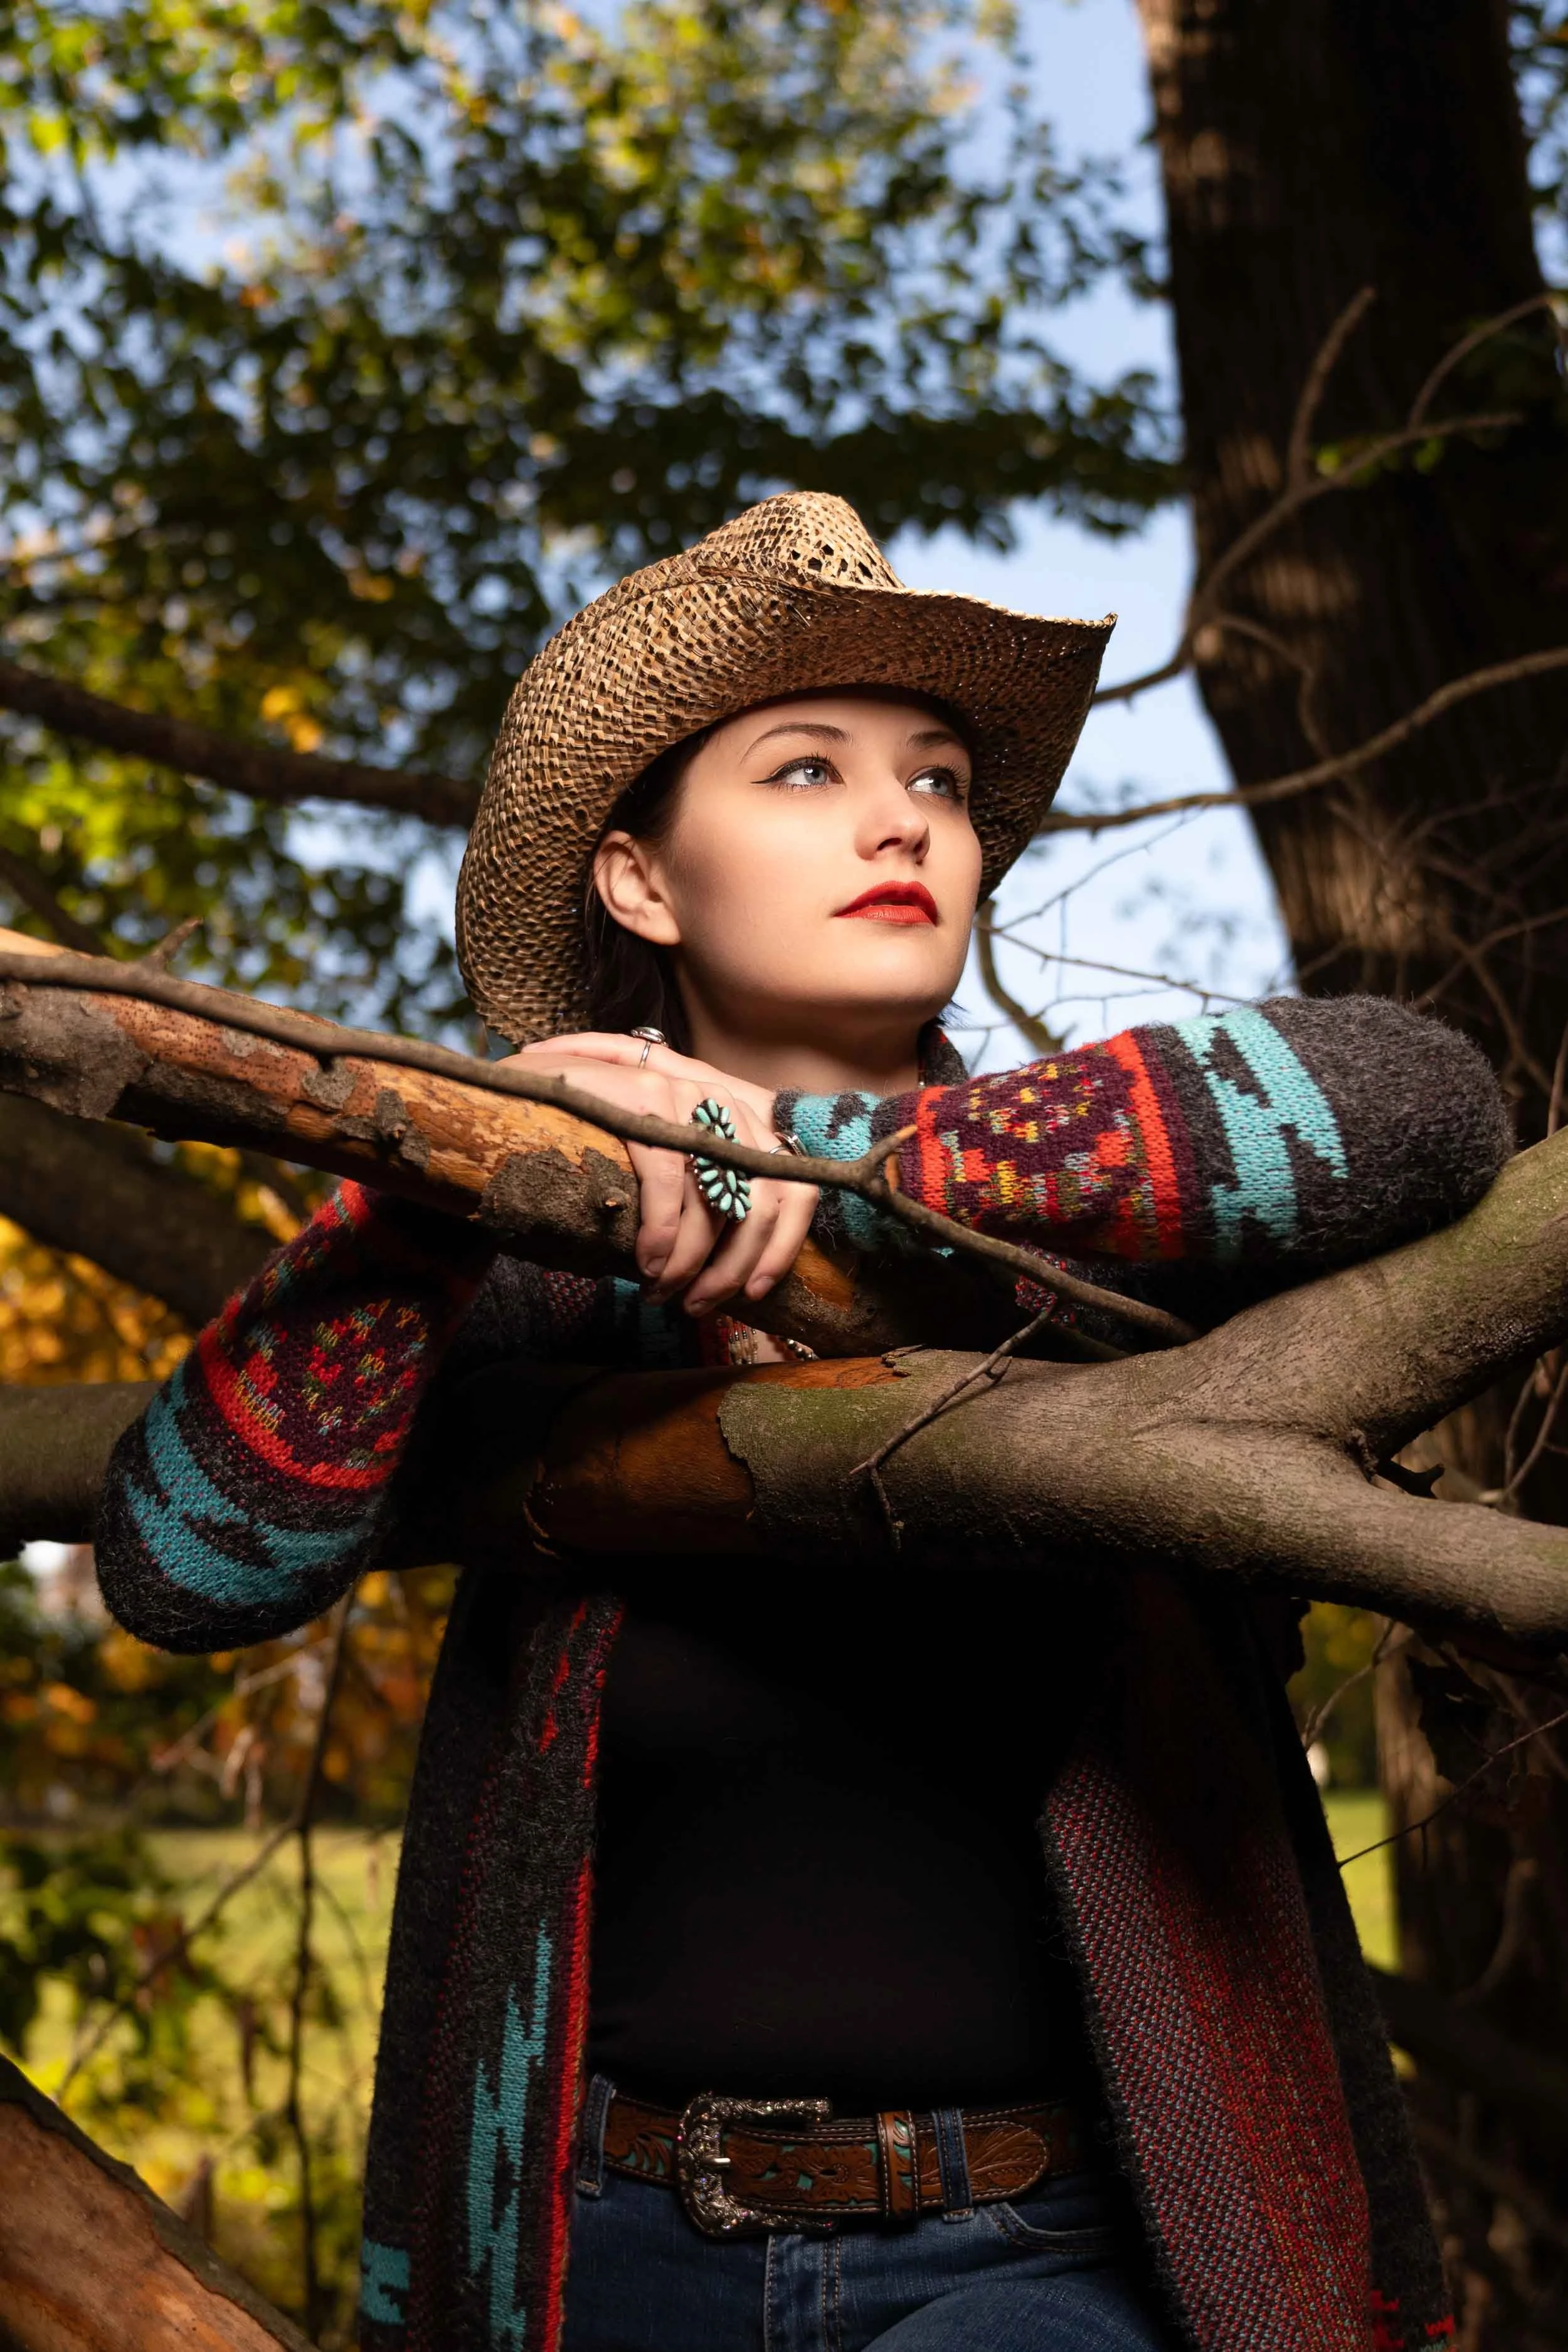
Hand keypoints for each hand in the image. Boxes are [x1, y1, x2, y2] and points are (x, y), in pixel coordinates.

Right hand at [504, 1033, 818, 1314]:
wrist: (535, 1085)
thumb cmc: (605, 1139)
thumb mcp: (670, 1166)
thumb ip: (705, 1197)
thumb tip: (728, 1271)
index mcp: (742, 1121)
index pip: (794, 1189)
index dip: (783, 1249)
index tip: (755, 1294)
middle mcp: (724, 1102)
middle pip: (758, 1204)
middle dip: (730, 1268)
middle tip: (697, 1304)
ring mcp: (687, 1095)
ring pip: (715, 1200)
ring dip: (689, 1261)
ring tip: (660, 1290)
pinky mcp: (646, 1097)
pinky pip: (669, 1182)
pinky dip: (661, 1232)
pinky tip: (647, 1261)